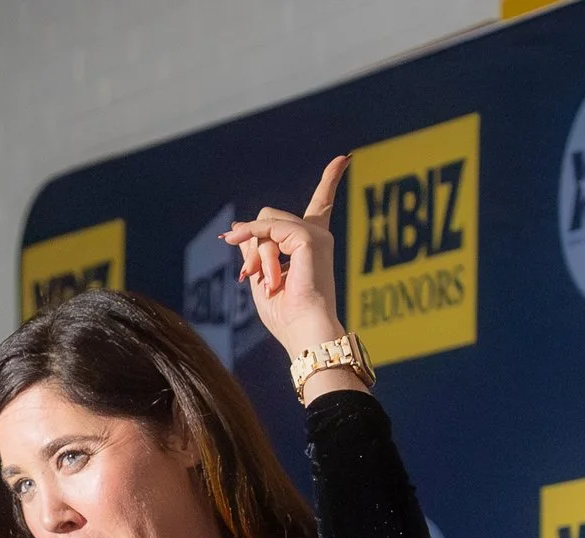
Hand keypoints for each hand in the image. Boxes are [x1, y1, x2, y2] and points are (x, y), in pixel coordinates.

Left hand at [221, 156, 351, 361]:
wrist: (305, 332)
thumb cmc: (287, 316)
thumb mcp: (262, 278)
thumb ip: (255, 251)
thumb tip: (240, 227)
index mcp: (311, 244)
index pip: (321, 204)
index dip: (331, 181)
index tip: (344, 159)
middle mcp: (318, 235)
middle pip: (269, 218)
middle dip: (252, 243)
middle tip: (248, 276)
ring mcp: (315, 235)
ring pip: (267, 225)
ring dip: (256, 255)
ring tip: (268, 283)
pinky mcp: (308, 238)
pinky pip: (270, 230)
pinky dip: (258, 248)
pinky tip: (260, 272)